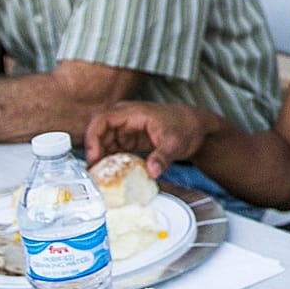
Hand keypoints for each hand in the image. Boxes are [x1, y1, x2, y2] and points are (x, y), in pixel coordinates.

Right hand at [84, 102, 218, 177]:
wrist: (196, 127)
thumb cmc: (186, 127)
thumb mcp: (175, 144)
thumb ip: (162, 157)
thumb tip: (152, 171)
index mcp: (134, 112)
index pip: (102, 119)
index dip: (93, 137)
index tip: (93, 156)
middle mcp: (126, 117)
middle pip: (98, 131)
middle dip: (94, 150)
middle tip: (94, 171)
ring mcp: (127, 128)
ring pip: (104, 141)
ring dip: (101, 157)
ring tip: (100, 176)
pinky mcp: (130, 138)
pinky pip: (113, 148)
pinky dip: (110, 159)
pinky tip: (110, 173)